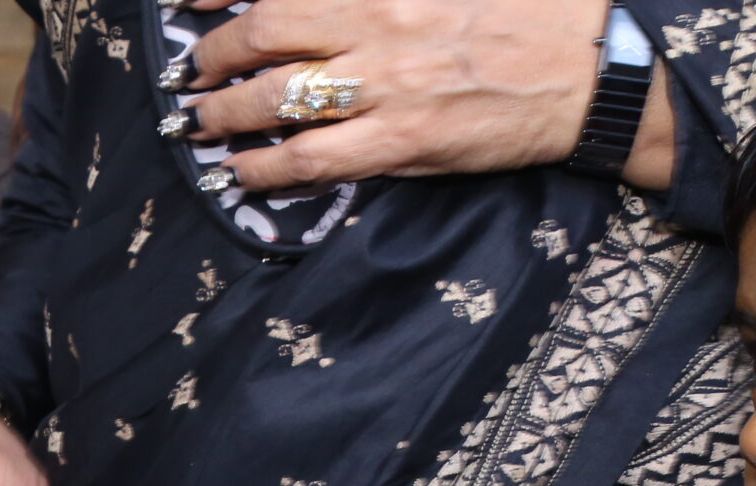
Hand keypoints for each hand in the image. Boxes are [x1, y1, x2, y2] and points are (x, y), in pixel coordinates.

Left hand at [176, 0, 675, 194]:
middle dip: (214, 56)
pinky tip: (241, 171)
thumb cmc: (530, 9)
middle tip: (192, 73)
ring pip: (274, 99)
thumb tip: (325, 0)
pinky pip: (307, 161)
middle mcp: (379, 21)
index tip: (189, 1)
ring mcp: (386, 84)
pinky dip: (262, 168)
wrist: (592, 66)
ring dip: (222, 114)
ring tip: (200, 123)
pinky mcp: (399, 140)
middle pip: (264, 32)